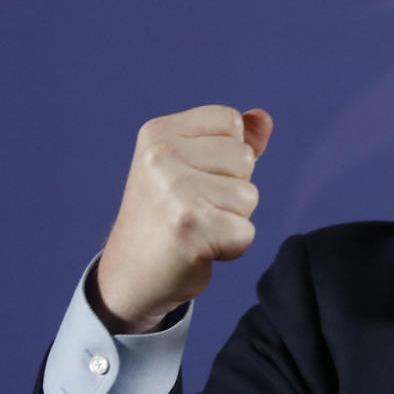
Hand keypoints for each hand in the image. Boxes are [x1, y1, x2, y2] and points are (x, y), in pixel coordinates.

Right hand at [94, 105, 272, 333]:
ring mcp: (173, 190)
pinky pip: (246, 232)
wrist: (130, 276)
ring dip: (232, 219)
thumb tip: (263, 118)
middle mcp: (160, 155)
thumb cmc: (168, 216)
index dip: (228, 155)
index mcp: (159, 132)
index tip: (194, 177)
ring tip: (196, 227)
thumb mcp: (192, 167)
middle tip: (193, 208)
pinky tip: (199, 249)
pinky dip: (231, 247)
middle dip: (231, 189)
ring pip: (248, 195)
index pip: (231, 122)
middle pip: (244, 158)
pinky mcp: (189, 226)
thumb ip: (231, 140)